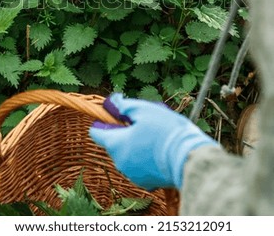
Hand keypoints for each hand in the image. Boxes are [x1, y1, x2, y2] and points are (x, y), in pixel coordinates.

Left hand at [89, 93, 218, 190]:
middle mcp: (120, 163)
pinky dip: (146, 159)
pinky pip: (141, 167)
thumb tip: (113, 102)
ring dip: (137, 146)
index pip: (96, 133)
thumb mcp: (143, 109)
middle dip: (126, 133)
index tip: (118, 116)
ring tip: (156, 137)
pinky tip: (161, 151)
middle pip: (115, 144)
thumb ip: (124, 105)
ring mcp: (133, 175)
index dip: (104, 122)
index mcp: (116, 144)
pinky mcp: (147, 183)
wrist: (189, 157)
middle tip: (145, 124)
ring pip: (128, 155)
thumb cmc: (165, 130)